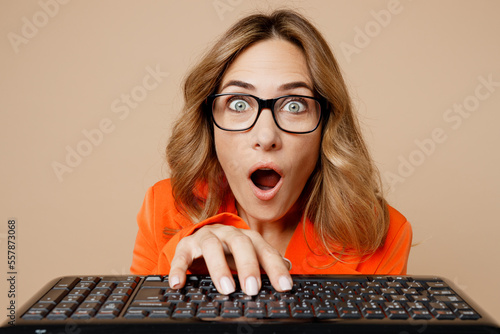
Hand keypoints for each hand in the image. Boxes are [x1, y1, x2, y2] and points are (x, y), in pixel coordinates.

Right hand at [168, 224, 292, 295]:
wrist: (200, 238)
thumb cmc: (229, 251)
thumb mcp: (248, 255)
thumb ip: (265, 260)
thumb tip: (289, 267)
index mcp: (247, 238)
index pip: (265, 251)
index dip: (275, 267)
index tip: (284, 286)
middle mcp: (228, 234)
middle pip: (240, 243)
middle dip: (248, 265)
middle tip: (253, 288)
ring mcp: (206, 237)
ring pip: (212, 247)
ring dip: (219, 268)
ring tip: (226, 289)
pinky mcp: (186, 245)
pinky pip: (181, 256)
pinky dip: (179, 268)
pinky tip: (178, 284)